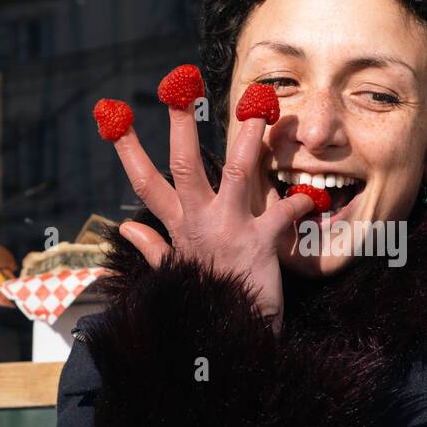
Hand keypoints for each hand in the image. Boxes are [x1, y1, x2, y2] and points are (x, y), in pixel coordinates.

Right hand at [110, 95, 312, 330]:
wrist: (230, 342)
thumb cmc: (209, 304)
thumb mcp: (175, 275)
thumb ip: (154, 248)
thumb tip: (126, 225)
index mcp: (179, 228)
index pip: (146, 183)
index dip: (127, 148)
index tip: (113, 117)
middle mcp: (199, 222)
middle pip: (182, 164)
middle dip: (180, 123)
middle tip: (178, 83)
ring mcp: (228, 229)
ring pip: (234, 171)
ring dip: (247, 136)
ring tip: (258, 104)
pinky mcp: (260, 242)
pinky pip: (284, 212)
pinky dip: (300, 201)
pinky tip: (313, 194)